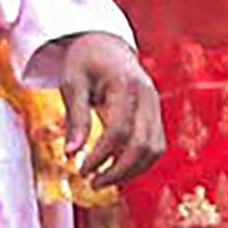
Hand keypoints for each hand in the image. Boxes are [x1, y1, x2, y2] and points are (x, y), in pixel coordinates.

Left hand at [46, 32, 162, 190]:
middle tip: (93, 183)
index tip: (81, 170)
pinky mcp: (156, 115)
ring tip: (104, 179)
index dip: (101, 156)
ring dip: (132, 171)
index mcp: (125, 85)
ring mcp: (155, 106)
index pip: (118, 131)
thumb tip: (71, 154)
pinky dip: (139, 163)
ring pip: (154, 149)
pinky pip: (155, 145)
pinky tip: (116, 170)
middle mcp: (147, 96)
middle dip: (119, 171)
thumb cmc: (85, 62)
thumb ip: (75, 118)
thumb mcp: (72, 83)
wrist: (106, 44)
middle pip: (143, 145)